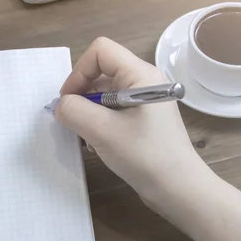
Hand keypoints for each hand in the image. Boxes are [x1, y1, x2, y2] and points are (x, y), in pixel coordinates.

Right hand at [55, 37, 203, 202]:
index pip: (100, 51)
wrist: (178, 189)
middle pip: (101, 72)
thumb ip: (74, 111)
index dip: (79, 71)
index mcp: (140, 74)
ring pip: (105, 93)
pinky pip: (113, 110)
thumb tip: (61, 105)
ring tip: (87, 138)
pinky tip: (98, 144)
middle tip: (74, 122)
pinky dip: (99, 122)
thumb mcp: (102, 131)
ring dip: (89, 112)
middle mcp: (145, 81)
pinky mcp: (144, 119)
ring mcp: (145, 100)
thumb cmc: (144, 155)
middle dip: (81, 95)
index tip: (69, 100)